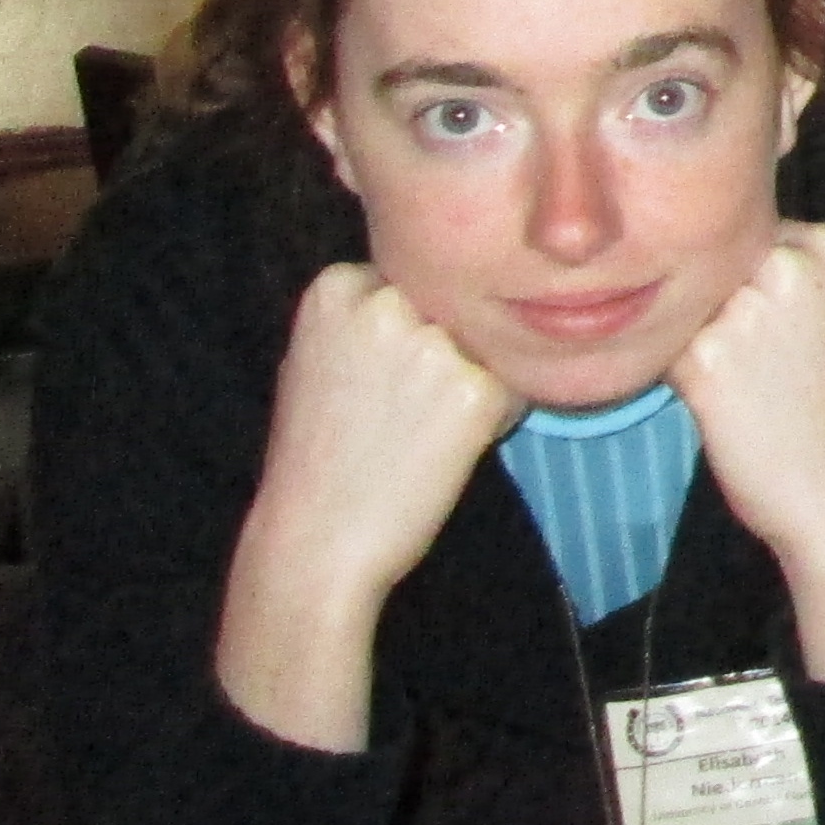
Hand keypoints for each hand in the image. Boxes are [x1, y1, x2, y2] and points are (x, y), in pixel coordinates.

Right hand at [247, 263, 521, 609]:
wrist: (315, 540)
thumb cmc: (316, 456)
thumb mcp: (313, 357)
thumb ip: (362, 314)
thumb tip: (429, 284)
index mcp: (337, 285)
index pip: (409, 284)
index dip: (404, 336)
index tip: (375, 381)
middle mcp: (387, 302)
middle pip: (451, 311)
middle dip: (444, 352)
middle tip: (399, 414)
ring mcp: (433, 344)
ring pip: (485, 347)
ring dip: (471, 384)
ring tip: (417, 433)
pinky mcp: (476, 389)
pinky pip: (511, 389)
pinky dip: (493, 420)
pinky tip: (443, 451)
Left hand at [670, 222, 824, 589]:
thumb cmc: (821, 398)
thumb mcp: (820, 305)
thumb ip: (765, 265)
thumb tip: (678, 239)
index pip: (740, 231)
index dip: (738, 278)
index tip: (767, 324)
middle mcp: (787, 265)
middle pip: (706, 260)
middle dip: (709, 302)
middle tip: (750, 356)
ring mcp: (746, 310)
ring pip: (679, 301)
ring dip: (687, 336)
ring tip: (736, 379)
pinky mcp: (707, 359)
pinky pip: (659, 345)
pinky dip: (674, 372)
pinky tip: (716, 398)